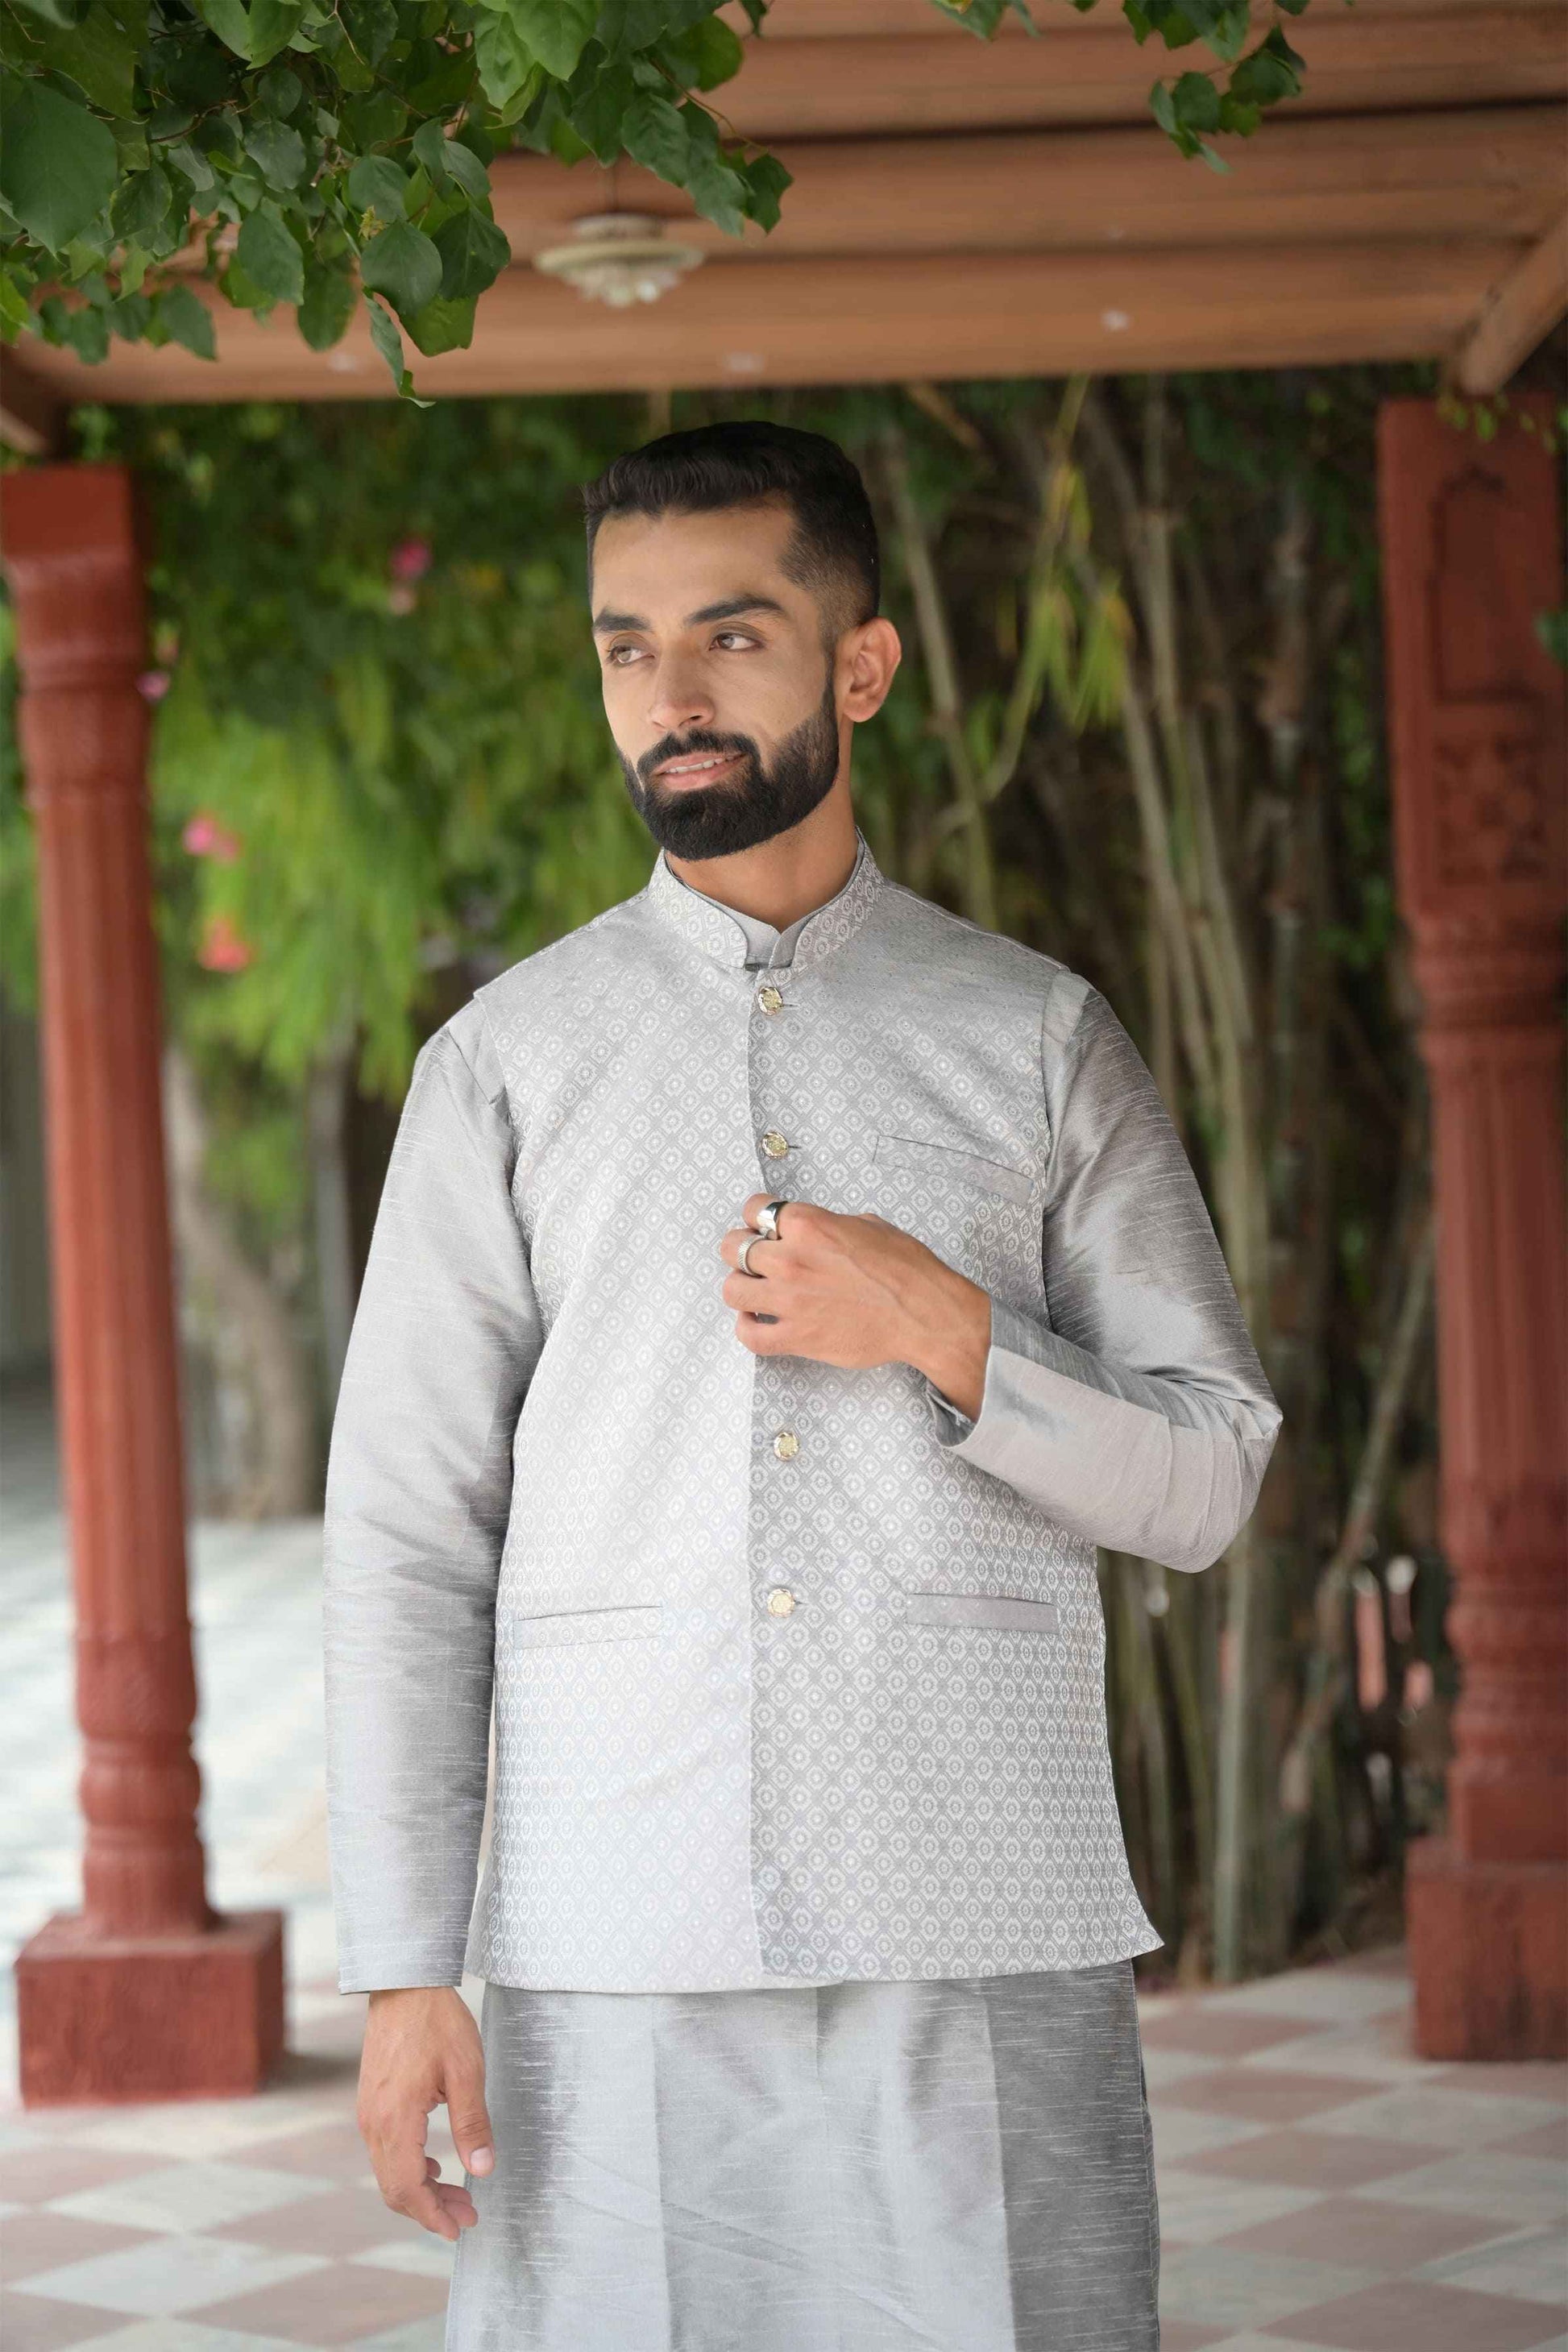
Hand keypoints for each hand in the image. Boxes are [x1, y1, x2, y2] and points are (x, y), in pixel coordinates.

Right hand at [357, 1986, 493, 2240]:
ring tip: (458, 2194)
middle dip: (431, 2209)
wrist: (404, 1983)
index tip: (459, 2229)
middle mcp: (374, 2123)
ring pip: (389, 2171)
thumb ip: (472, 2123)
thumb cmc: (437, 2022)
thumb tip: (481, 2171)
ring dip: (422, 2189)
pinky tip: (436, 2164)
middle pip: (395, 2187)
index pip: (407, 2187)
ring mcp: (368, 2113)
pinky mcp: (372, 2103)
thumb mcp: (466, 2071)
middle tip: (467, 2216)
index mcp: (395, 2119)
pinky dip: (409, 2168)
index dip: (432, 2215)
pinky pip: (385, 2151)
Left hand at [718, 1193, 991, 1419]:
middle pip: (733, 1248)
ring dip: (741, 1287)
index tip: (764, 1229)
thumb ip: (827, 1225)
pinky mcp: (796, 1337)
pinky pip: (749, 1335)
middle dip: (742, 1250)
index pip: (753, 1209)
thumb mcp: (866, 1224)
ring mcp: (789, 1300)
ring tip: (756, 1291)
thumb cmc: (905, 1268)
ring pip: (732, 1290)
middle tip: (756, 1261)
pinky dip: (746, 1328)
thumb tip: (812, 1231)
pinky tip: (757, 1321)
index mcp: (808, 1224)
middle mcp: (791, 1259)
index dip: (757, 1218)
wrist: (923, 1313)